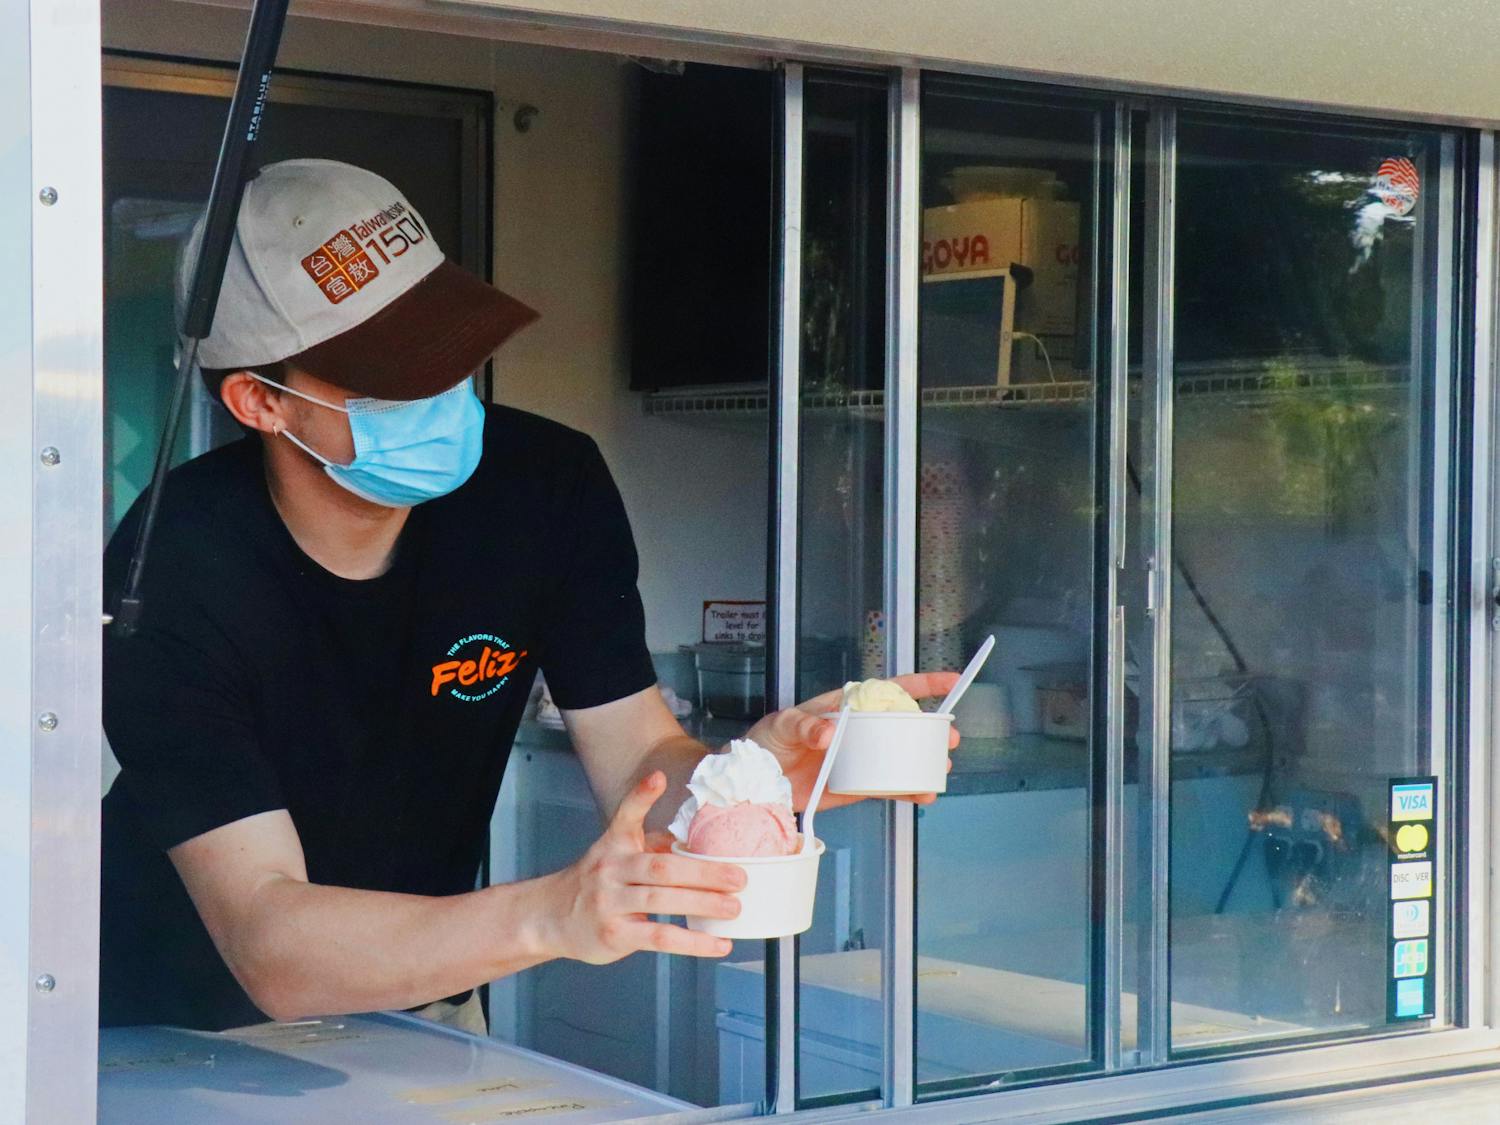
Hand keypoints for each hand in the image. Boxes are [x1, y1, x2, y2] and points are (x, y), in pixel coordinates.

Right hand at [535, 772, 744, 964]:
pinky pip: (659, 938)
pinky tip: (718, 943)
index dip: (641, 796)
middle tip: (738, 876)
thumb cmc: (596, 883)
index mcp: (614, 845)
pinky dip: (692, 943)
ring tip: (734, 907)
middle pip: (661, 867)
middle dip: (703, 872)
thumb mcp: (615, 854)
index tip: (658, 779)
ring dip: (703, 904)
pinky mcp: (616, 935)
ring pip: (662, 902)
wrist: (550, 917)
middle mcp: (611, 870)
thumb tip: (699, 841)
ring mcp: (611, 903)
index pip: (626, 816)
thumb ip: (651, 846)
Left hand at [743, 672, 961, 811]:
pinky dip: (908, 790)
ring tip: (942, 769)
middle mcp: (860, 730)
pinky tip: (923, 794)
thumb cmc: (768, 741)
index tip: (952, 682)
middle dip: (933, 729)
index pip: (891, 690)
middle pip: (906, 725)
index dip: (924, 684)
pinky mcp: (857, 785)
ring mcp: (862, 758)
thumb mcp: (784, 724)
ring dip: (926, 762)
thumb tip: (830, 732)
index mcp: (847, 706)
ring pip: (902, 757)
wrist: (756, 780)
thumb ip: (807, 725)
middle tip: (951, 739)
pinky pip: (889, 786)